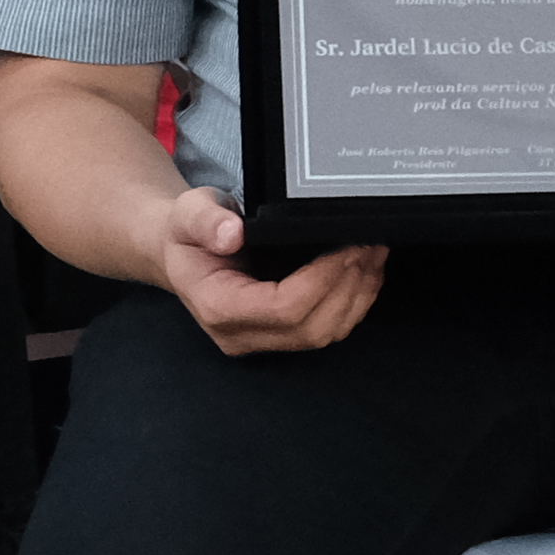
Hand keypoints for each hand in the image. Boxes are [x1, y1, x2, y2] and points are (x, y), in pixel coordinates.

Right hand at [158, 181, 385, 352]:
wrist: (180, 252)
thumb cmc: (186, 233)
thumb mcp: (188, 213)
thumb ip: (206, 221)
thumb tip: (232, 234)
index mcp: (218, 307)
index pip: (284, 308)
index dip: (322, 281)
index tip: (346, 249)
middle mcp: (240, 334)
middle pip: (311, 328)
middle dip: (348, 288)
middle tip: (370, 247)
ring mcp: (260, 341)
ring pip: (323, 335)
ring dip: (356, 298)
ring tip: (374, 256)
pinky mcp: (277, 337)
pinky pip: (323, 330)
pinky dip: (351, 304)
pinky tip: (364, 274)